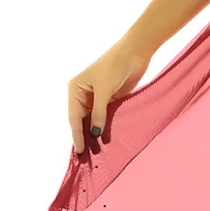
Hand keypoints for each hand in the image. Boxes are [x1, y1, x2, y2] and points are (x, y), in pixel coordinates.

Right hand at [67, 39, 152, 154]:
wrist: (135, 53)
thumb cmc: (116, 65)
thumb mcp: (105, 90)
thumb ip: (99, 112)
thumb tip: (95, 133)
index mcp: (75, 89)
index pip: (74, 117)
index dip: (77, 135)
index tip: (80, 151)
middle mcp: (82, 94)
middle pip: (81, 121)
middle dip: (84, 137)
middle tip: (86, 157)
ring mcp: (96, 98)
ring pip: (93, 121)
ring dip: (94, 134)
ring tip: (96, 153)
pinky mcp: (109, 100)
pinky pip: (104, 117)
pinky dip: (104, 128)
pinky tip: (106, 140)